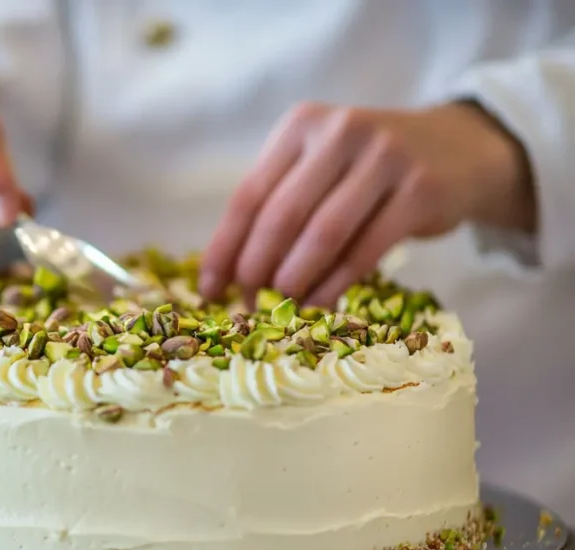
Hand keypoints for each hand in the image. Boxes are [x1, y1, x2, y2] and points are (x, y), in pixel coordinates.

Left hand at [199, 101, 533, 303]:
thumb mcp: (319, 168)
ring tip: (281, 307)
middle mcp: (341, 131)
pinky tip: (319, 304)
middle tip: (247, 304)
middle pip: (281, 215)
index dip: (225, 248)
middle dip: (256, 268)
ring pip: (322, 234)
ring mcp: (385, 157)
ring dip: (294, 280)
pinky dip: (335, 284)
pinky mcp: (420, 190)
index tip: (208, 290)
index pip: (249, 195)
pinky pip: (365, 250)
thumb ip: (276, 207)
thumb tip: (225, 276)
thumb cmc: (369, 170)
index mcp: (302, 124)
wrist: (459, 148)